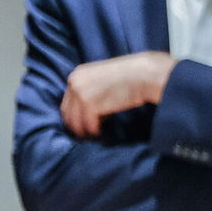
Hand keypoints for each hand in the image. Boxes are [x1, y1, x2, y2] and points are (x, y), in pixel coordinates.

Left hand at [61, 51, 176, 137]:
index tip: (80, 124)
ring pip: (76, 122)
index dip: (74, 115)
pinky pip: (89, 126)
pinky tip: (101, 133)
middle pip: (68, 113)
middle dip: (76, 126)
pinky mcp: (91, 106)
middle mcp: (74, 83)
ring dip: (84, 131)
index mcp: (76, 74)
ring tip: (93, 136)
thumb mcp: (103, 75)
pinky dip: (94, 132)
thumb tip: (90, 105)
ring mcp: (81, 94)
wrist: (143, 74)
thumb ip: (92, 86)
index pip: (67, 101)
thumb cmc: (131, 74)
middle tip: (84, 135)